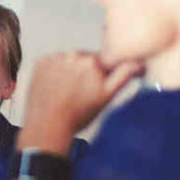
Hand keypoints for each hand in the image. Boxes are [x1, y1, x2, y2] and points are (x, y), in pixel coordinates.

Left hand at [23, 52, 142, 135]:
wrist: (47, 125)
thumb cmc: (77, 115)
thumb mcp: (106, 97)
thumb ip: (123, 76)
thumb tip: (138, 63)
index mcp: (93, 61)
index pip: (103, 61)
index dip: (101, 75)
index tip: (95, 86)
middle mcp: (73, 55)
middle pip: (85, 60)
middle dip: (85, 72)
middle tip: (79, 93)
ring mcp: (55, 58)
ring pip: (68, 61)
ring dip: (68, 71)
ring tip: (65, 92)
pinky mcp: (40, 63)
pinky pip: (52, 63)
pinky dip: (53, 72)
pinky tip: (54, 88)